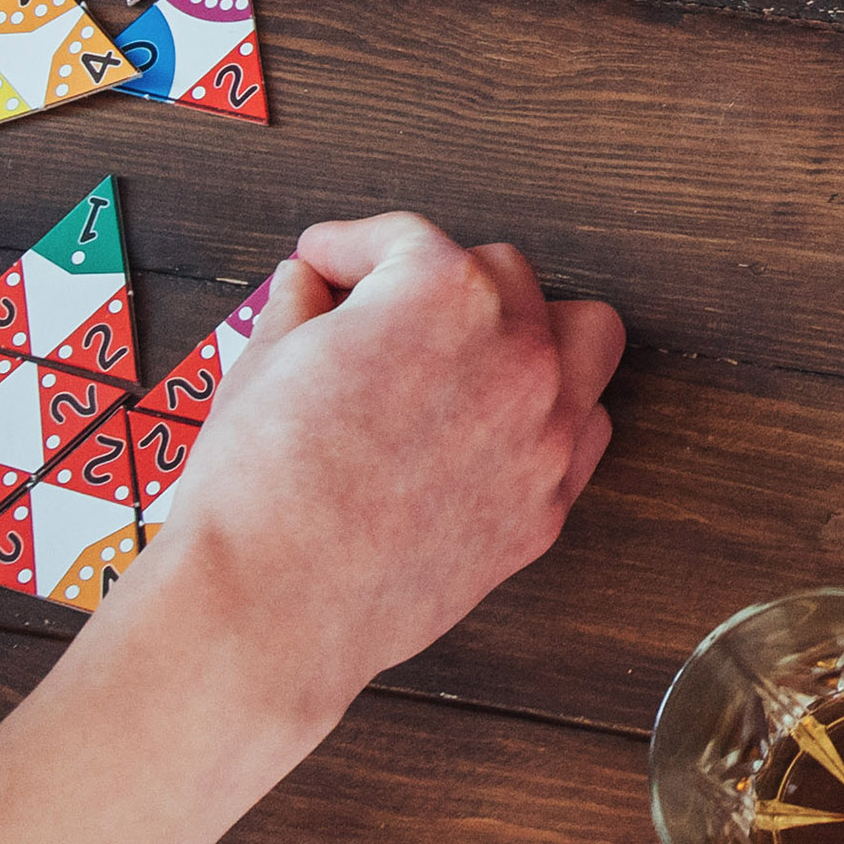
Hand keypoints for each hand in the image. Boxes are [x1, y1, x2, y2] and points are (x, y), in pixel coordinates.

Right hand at [140, 212, 620, 712]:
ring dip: (528, 332)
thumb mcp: (262, 360)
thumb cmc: (261, 487)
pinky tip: (488, 428)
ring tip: (465, 356)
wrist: (272, 604)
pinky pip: (580, 431)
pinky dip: (545, 416)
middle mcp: (516, 352)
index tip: (328, 263)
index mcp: (444, 294)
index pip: (405, 240)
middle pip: (504, 274)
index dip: (350, 248)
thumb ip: (300, 305)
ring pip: (582, 340)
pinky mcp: (547, 506)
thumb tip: (311, 286)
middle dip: (441, 282)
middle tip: (384, 314)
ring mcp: (544, 433)